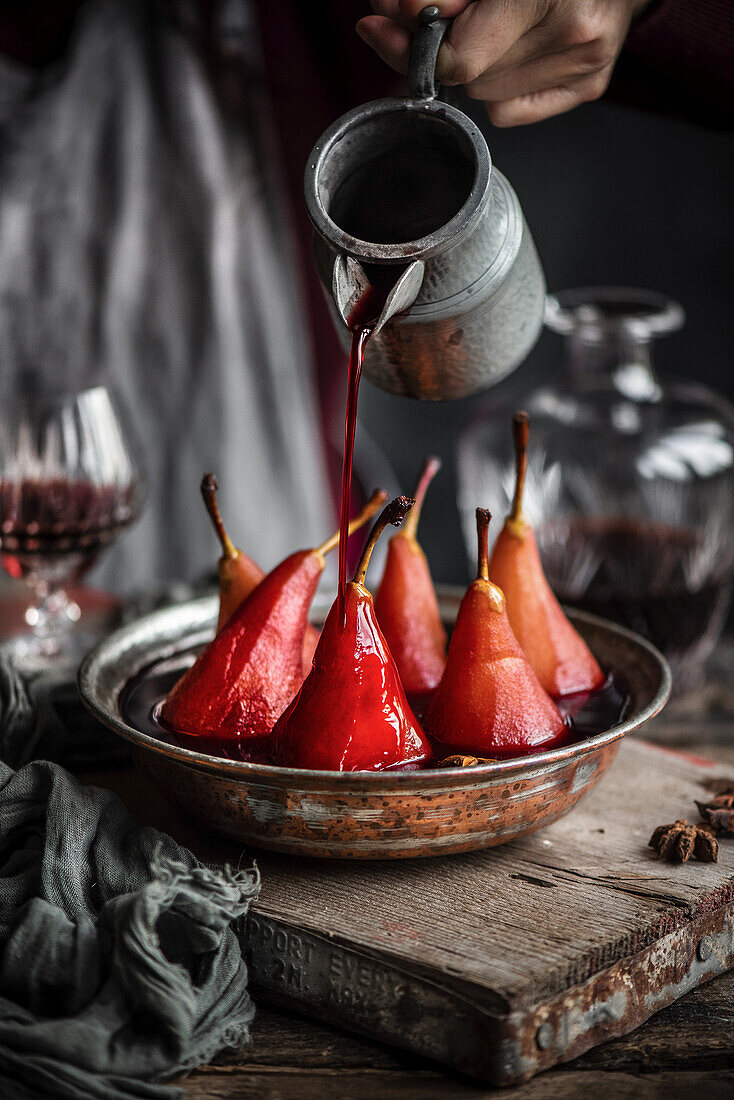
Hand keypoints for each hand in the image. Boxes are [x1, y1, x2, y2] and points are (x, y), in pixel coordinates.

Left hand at [357, 1, 650, 125]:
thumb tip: (401, 15)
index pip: (462, 57)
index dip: (414, 46)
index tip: (380, 27)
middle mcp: (576, 32)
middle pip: (470, 77)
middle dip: (448, 46)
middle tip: (439, 17)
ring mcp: (587, 64)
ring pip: (487, 96)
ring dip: (477, 65)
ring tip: (493, 24)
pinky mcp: (591, 84)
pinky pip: (511, 110)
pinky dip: (501, 85)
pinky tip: (516, 48)